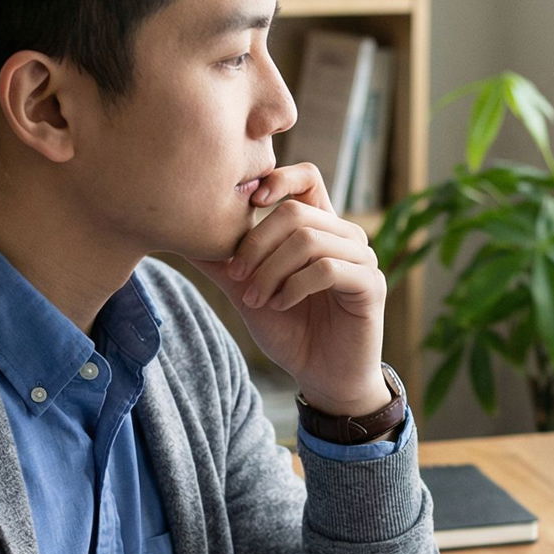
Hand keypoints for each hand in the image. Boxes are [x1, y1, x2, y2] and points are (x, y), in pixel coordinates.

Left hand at [187, 163, 389, 414]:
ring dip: (271, 271)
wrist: (322, 376)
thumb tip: (183, 232)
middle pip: (296, 212)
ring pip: (308, 240)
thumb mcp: (249, 292)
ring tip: (257, 298)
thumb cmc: (291, 331)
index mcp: (320, 228)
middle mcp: (345, 236)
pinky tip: (281, 305)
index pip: (307, 177)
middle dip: (257, 244)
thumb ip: (224, 263)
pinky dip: (294, 287)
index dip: (278, 179)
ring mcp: (362, 259)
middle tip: (237, 276)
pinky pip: (326, 269)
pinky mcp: (370, 285)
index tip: (248, 203)